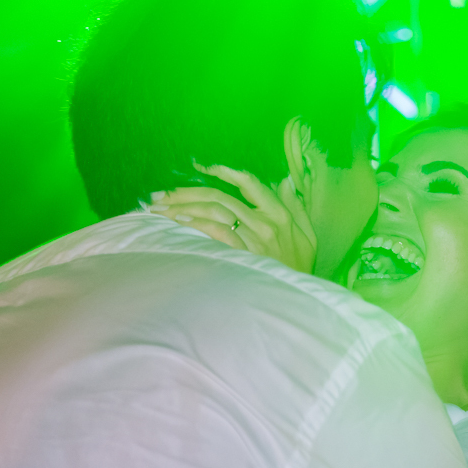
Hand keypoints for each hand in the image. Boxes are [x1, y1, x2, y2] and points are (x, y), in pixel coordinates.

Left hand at [150, 164, 316, 273]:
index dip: (224, 172)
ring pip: (213, 211)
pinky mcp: (243, 254)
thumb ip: (297, 207)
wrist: (296, 299)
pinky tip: (179, 221)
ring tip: (159, 208)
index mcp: (280, 214)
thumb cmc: (299, 268)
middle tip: (161, 193)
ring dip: (182, 206)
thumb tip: (285, 182)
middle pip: (220, 196)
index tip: (201, 167)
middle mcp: (265, 222)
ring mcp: (253, 238)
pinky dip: (197, 223)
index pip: (249, 182)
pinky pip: (216, 232)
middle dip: (186, 192)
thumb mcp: (308, 236)